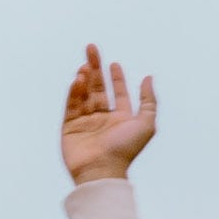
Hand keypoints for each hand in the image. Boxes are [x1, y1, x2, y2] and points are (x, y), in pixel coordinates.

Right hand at [61, 48, 157, 183]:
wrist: (101, 170)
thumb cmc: (126, 149)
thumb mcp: (146, 123)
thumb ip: (149, 100)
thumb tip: (149, 77)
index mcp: (121, 118)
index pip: (117, 93)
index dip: (116, 78)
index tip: (114, 64)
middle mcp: (102, 118)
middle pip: (98, 88)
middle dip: (95, 68)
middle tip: (91, 49)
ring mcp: (85, 122)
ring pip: (83, 94)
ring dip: (84, 79)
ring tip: (84, 65)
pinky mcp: (70, 127)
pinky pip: (71, 106)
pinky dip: (74, 92)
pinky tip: (77, 80)